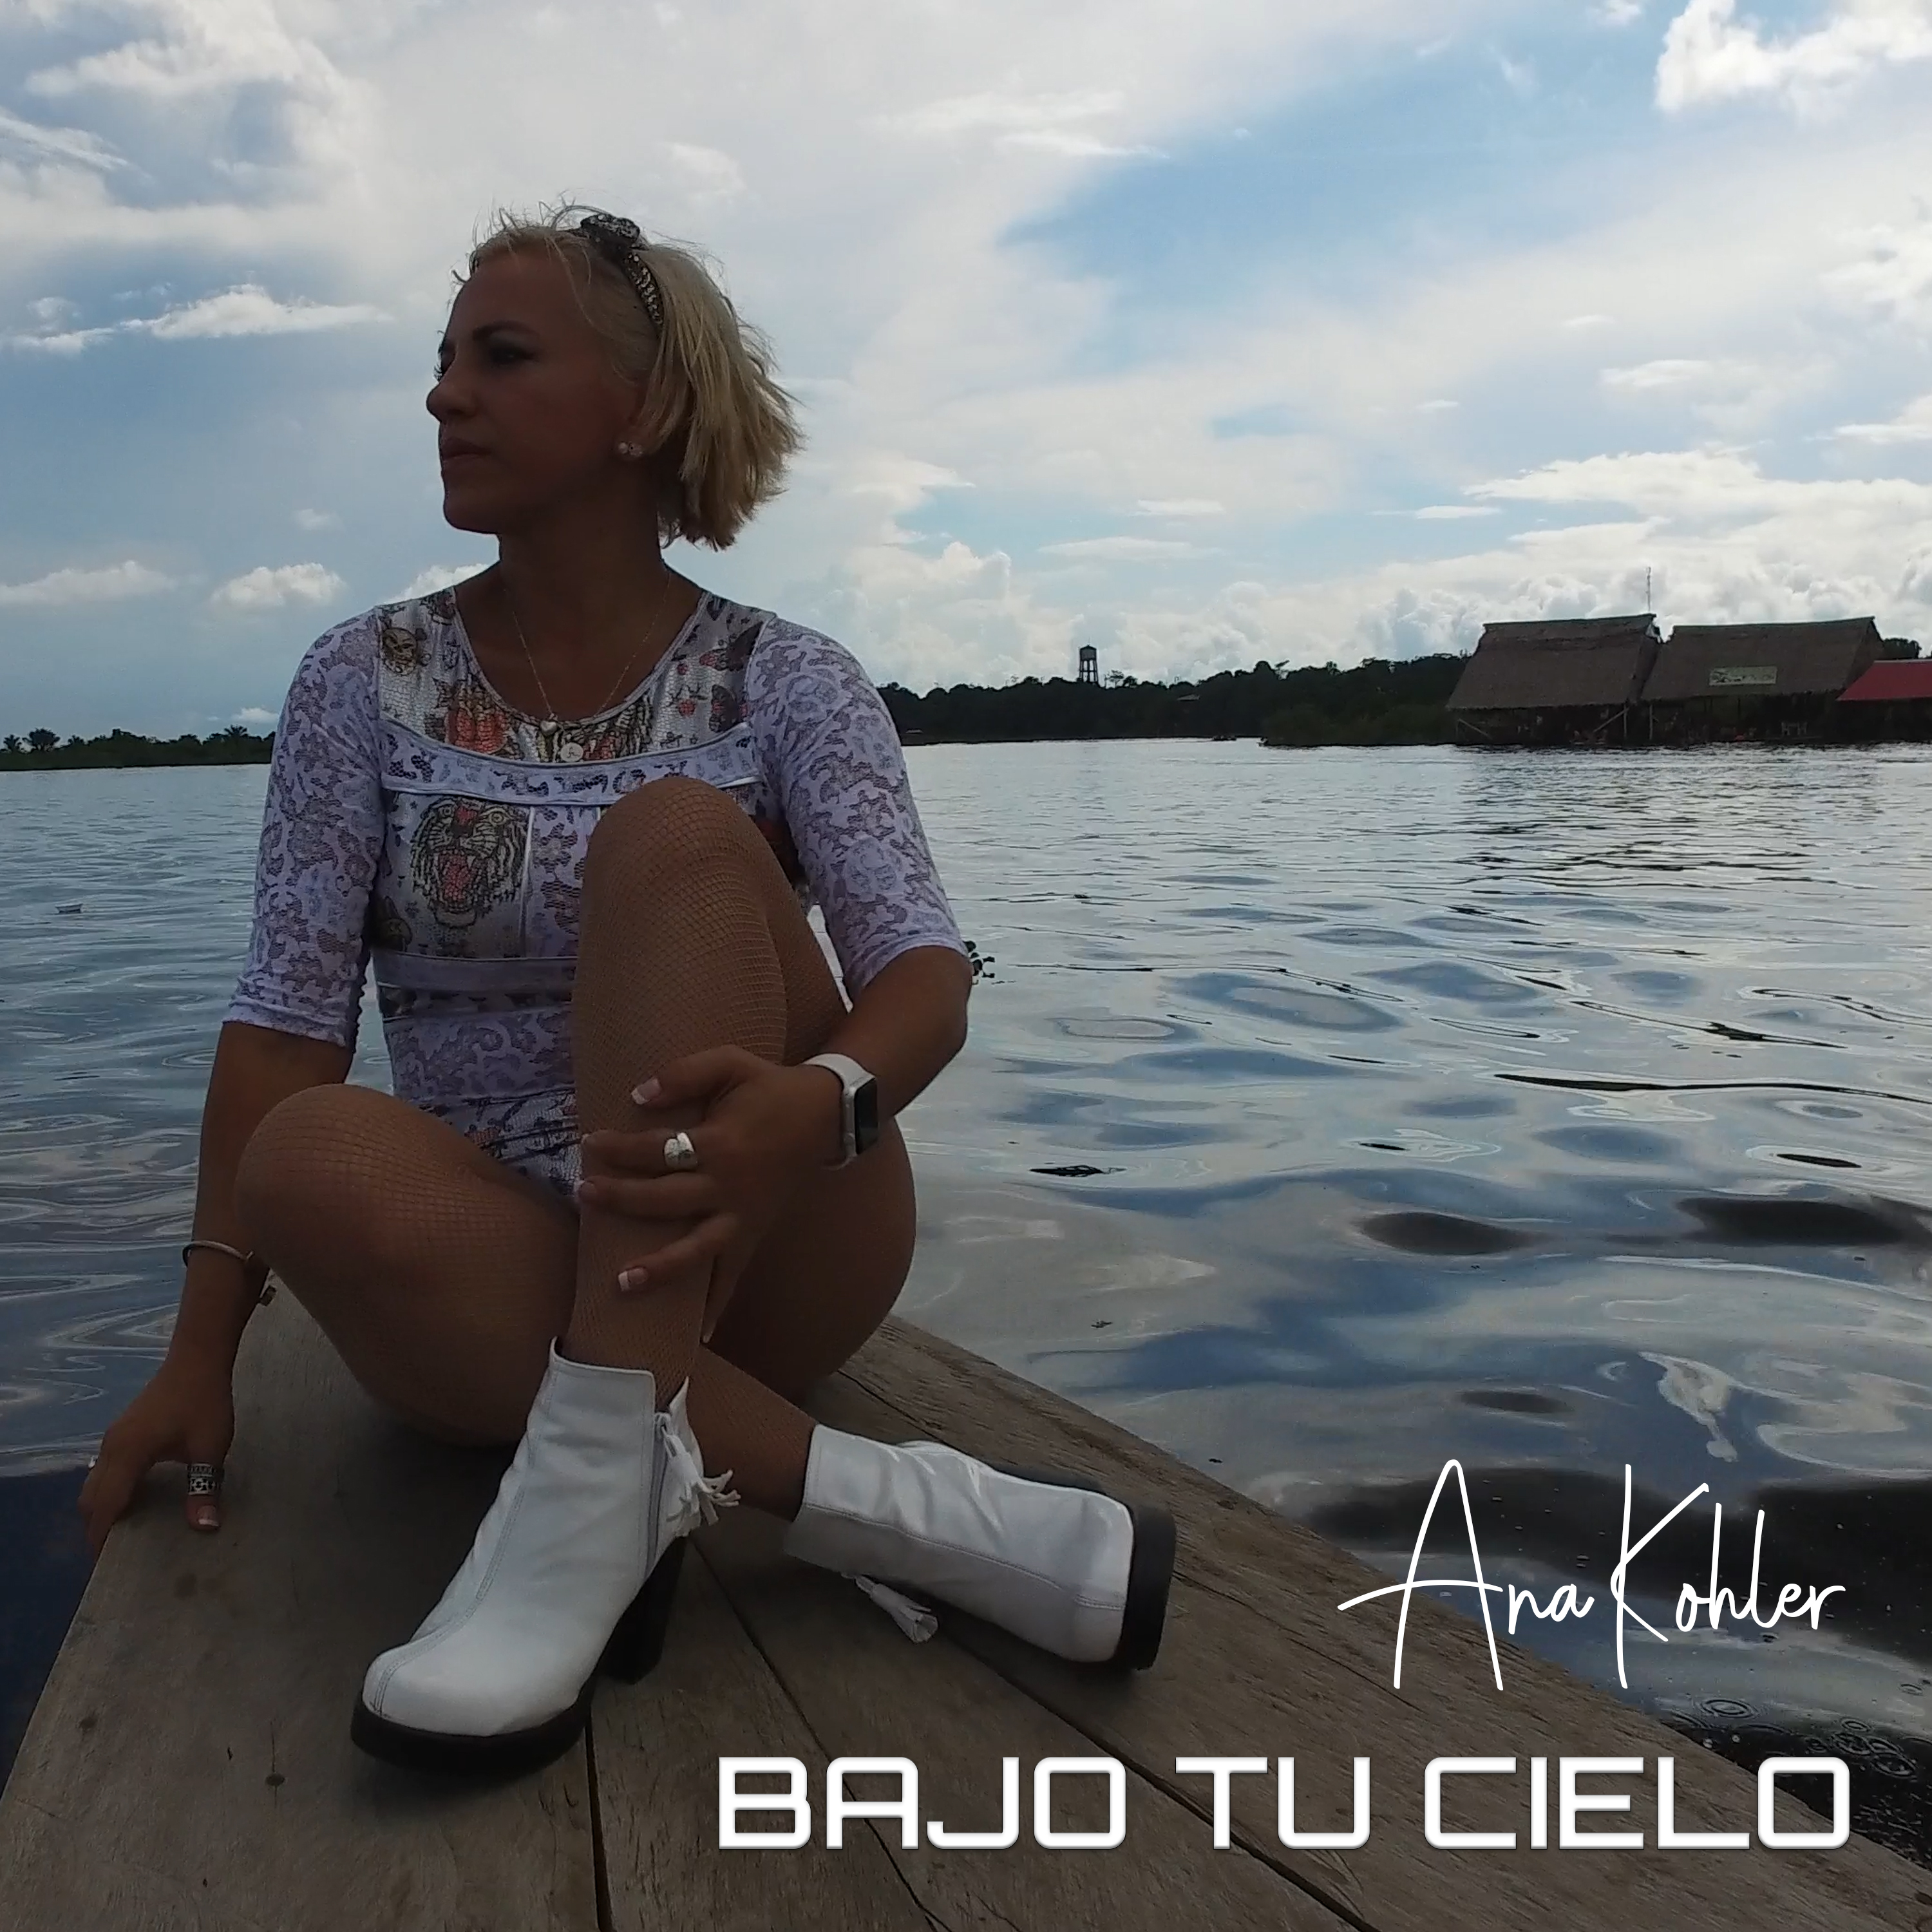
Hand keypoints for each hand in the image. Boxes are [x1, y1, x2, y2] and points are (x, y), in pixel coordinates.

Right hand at [79, 1351, 235, 1554]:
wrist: (197, 1359)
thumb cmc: (204, 1402)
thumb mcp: (209, 1448)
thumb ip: (203, 1488)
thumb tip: (205, 1527)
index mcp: (127, 1454)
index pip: (106, 1506)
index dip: (102, 1536)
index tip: (106, 1564)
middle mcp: (111, 1448)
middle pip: (91, 1498)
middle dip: (98, 1527)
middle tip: (116, 1554)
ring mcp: (113, 1437)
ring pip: (94, 1483)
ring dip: (102, 1508)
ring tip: (124, 1532)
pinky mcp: (122, 1431)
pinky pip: (104, 1470)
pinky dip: (109, 1491)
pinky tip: (133, 1500)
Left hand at [575, 1047, 841, 1337]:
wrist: (826, 1115)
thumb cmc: (771, 1087)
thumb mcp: (731, 1061)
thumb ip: (684, 1074)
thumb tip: (637, 1096)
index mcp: (720, 1143)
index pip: (659, 1150)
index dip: (621, 1148)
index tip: (591, 1143)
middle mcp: (729, 1186)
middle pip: (666, 1200)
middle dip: (622, 1198)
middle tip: (584, 1192)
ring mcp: (743, 1216)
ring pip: (697, 1249)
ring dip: (660, 1268)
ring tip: (621, 1284)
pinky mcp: (754, 1232)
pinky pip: (734, 1275)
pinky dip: (718, 1306)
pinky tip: (698, 1335)